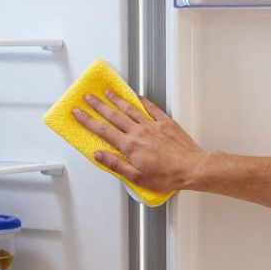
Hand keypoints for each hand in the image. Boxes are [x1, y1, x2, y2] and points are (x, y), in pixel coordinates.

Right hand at [72, 92, 207, 191]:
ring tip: (107, 92)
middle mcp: (139, 132)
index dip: (88, 120)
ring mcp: (153, 125)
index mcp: (130, 146)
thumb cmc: (167, 176)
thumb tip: (98, 155)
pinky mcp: (166, 122)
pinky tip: (137, 96)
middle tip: (88, 97)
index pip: (103, 130)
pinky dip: (143, 101)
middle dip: (99, 105)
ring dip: (117, 100)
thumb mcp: (137, 177)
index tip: (78, 112)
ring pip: (131, 109)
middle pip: (114, 115)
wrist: (192, 168)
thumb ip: (116, 164)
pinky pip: (152, 108)